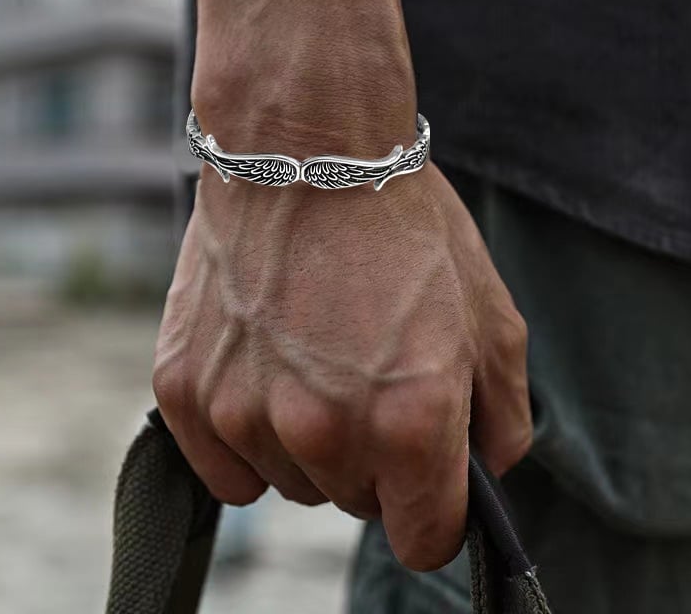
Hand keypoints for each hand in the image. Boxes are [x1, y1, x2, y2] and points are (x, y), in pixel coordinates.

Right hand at [153, 160, 531, 570]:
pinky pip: (225, 471)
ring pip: (292, 483)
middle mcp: (325, 429)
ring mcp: (246, 413)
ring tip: (313, 359)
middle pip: (356, 505)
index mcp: (411, 419)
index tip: (426, 484)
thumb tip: (484, 472)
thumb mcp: (490, 314)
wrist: (305, 151)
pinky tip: (265, 377)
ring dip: (309, 444)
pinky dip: (249, 440)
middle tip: (367, 378)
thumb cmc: (400, 224)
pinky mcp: (188, 391)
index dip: (433, 513)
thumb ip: (502, 417)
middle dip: (373, 461)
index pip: (423, 539)